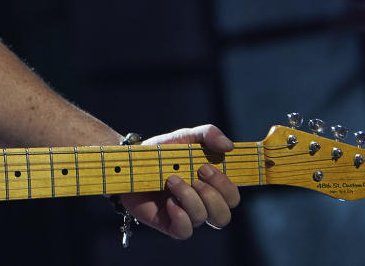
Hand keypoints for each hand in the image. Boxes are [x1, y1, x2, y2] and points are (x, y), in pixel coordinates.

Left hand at [118, 124, 240, 239]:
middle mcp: (202, 204)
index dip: (226, 186)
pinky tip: (168, 200)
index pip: (233, 197)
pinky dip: (180, 215)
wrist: (131, 160)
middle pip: (224, 215)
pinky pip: (184, 230)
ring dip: (189, 197)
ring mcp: (186, 215)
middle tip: (194, 174)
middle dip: (211, 194)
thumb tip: (229, 146)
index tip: (206, 167)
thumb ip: (209, 135)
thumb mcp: (185, 137)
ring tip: (171, 180)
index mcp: (211, 187)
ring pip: (203, 218)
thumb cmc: (162, 151)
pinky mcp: (168, 223)